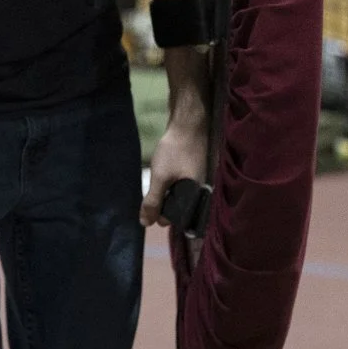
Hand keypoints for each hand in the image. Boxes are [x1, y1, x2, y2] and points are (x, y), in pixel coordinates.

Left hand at [140, 102, 210, 227]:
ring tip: (154, 187)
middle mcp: (202, 192)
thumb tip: (145, 224)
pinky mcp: (195, 172)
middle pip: (180, 208)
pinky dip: (171, 185)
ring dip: (166, 195)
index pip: (178, 217)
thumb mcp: (161, 177)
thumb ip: (153, 201)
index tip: (147, 206)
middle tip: (148, 195)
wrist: (188, 123)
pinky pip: (182, 186)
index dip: (161, 214)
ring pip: (180, 196)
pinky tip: (162, 179)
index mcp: (198, 197)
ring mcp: (199, 181)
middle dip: (164, 205)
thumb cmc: (176, 151)